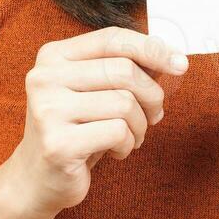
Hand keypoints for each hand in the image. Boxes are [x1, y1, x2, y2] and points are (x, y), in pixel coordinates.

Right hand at [6, 26, 187, 218]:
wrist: (38, 179)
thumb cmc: (76, 130)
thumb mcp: (95, 91)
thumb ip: (124, 69)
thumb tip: (171, 57)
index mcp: (53, 56)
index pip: (112, 39)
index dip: (151, 48)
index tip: (180, 64)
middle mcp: (45, 78)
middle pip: (124, 71)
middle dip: (151, 95)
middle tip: (154, 115)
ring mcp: (48, 110)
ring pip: (125, 103)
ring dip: (140, 125)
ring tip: (131, 137)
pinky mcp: (58, 144)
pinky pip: (118, 132)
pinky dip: (128, 144)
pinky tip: (116, 151)